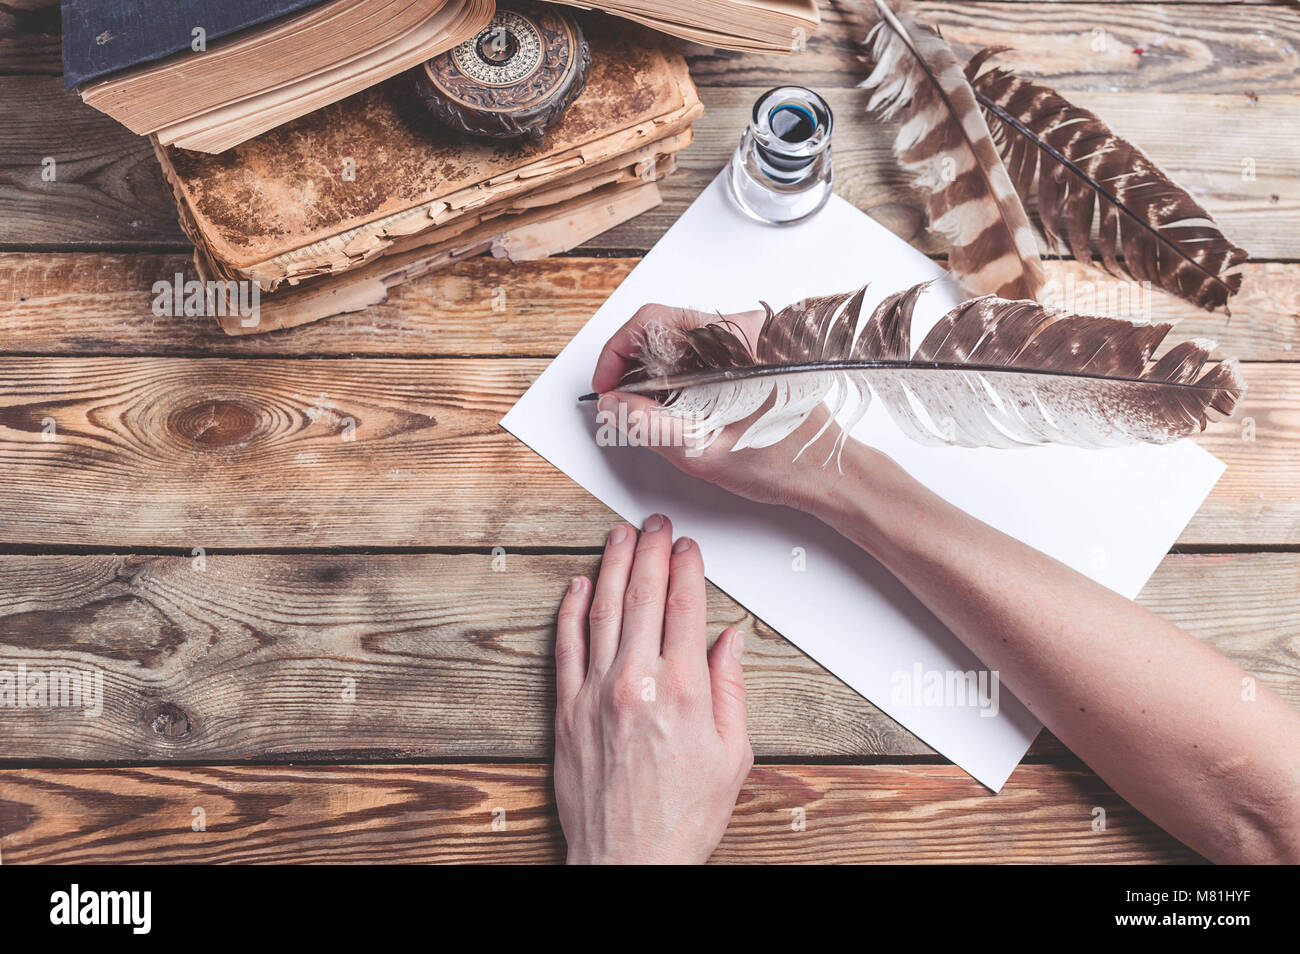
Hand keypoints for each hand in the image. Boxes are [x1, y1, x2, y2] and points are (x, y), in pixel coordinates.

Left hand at [553, 514, 752, 864]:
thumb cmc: (684, 816)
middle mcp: (638, 682)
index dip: (687, 567)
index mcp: (686, 691)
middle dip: (650, 551)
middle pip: (642, 596)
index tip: (688, 546)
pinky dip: (569, 610)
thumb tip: (731, 637)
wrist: (630, 861)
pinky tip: (576, 585)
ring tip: (619, 536)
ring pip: (601, 611)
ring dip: (610, 566)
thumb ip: (731, 687)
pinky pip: (565, 646)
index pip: (684, 607)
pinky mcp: (567, 711)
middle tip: (655, 525)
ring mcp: (596, 693)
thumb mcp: (733, 754)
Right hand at [591, 303, 880, 513]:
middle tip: (621, 402)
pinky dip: (678, 375)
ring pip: (679, 340)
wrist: (826, 472)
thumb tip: (612, 403)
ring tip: (650, 410)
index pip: (651, 320)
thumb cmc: (780, 462)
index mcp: (733, 339)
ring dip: (654, 372)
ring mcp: (750, 337)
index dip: (616, 353)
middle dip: (631, 365)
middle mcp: (744, 327)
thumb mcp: (701, 450)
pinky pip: (700, 352)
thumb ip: (647, 424)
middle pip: (663, 327)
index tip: (606, 385)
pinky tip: (678, 407)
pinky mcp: (751, 351)